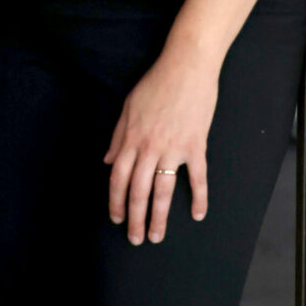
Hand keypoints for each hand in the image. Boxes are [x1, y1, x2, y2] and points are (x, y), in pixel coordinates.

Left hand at [104, 48, 218, 244]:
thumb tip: (107, 161)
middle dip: (135, 218)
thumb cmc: (156, 83)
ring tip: (157, 236)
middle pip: (139, 190)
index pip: (119, 177)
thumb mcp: (129, 106)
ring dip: (159, 217)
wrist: (186, 67)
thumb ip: (118, 136)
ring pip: (163, 191)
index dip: (115, 200)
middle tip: (135, 238)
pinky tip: (197, 215)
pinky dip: (199, 198)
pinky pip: (197, 178)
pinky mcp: (196, 147)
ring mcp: (174, 148)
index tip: (116, 218)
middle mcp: (150, 147)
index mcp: (132, 137)